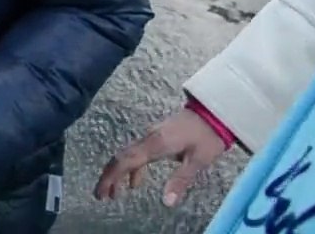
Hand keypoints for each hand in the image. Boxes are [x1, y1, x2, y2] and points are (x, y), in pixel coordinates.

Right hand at [95, 107, 227, 206]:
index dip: (111, 178)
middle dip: (109, 177)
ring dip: (118, 173)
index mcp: (155, 145)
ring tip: (115, 193)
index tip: (101, 193)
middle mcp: (148, 139)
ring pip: (127, 155)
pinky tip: (135, 182)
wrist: (213, 111)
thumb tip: (167, 202)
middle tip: (102, 195)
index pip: (126, 162)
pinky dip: (131, 168)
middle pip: (120, 157)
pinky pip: (136, 153)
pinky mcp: (156, 136)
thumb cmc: (207, 136)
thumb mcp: (198, 161)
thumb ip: (180, 180)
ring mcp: (150, 136)